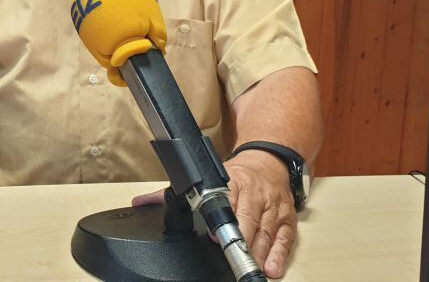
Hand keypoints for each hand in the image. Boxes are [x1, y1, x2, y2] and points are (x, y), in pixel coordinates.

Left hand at [129, 150, 296, 278]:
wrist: (270, 161)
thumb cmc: (238, 174)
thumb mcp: (207, 178)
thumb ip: (172, 191)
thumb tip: (142, 202)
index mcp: (233, 182)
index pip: (226, 200)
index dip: (221, 218)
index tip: (215, 235)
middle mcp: (254, 193)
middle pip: (248, 218)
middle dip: (241, 238)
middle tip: (233, 257)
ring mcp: (272, 206)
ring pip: (266, 230)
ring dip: (260, 250)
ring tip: (253, 266)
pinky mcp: (287, 217)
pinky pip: (285, 237)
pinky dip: (280, 253)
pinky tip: (272, 266)